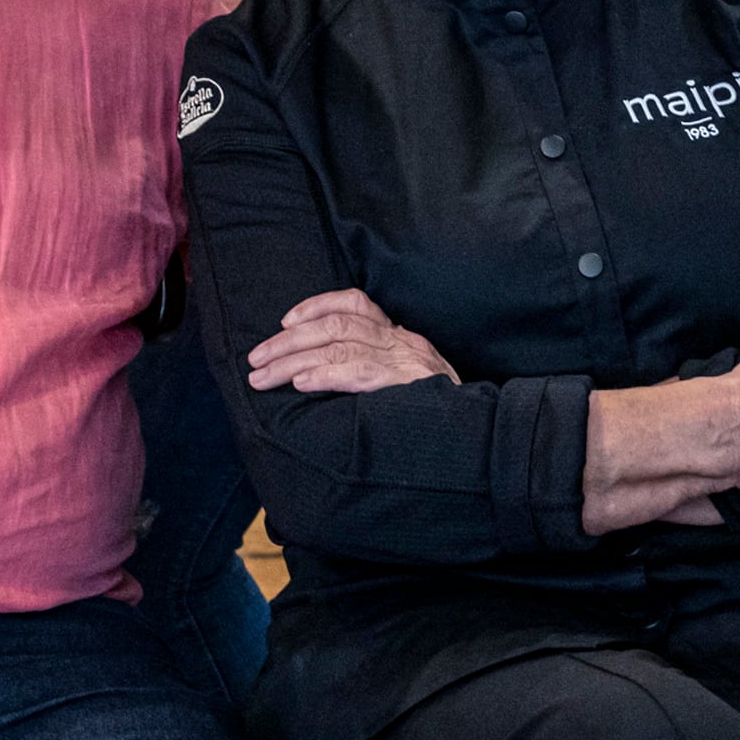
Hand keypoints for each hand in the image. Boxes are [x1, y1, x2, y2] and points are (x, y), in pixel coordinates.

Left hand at [246, 288, 461, 395]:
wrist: (484, 436)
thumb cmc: (438, 413)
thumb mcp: (410, 383)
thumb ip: (375, 371)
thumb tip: (320, 376)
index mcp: (402, 338)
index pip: (356, 303)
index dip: (316, 306)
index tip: (285, 321)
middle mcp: (403, 342)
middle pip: (336, 325)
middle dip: (288, 341)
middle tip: (255, 358)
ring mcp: (406, 362)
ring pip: (339, 346)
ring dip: (293, 360)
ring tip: (263, 376)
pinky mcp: (407, 385)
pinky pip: (360, 372)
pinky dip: (326, 376)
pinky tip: (300, 384)